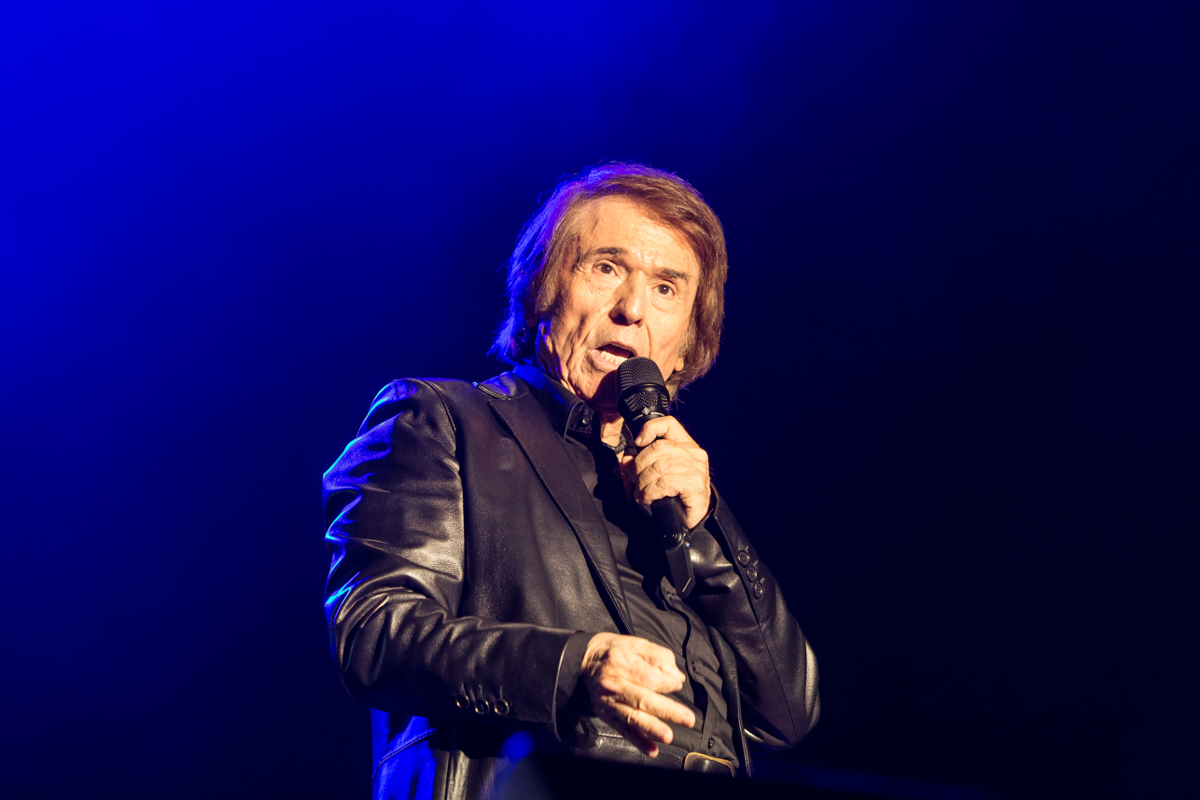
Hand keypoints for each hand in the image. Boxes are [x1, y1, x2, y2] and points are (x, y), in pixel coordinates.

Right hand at [580, 632, 696, 756]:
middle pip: (643, 699)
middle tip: (687, 719)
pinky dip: (638, 742)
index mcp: (621, 662)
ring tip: (668, 736)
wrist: (584, 663)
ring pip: (633, 717)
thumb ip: (658, 657)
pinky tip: (652, 750)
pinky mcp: (608, 716)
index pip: (650, 678)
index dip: (668, 683)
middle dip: (667, 710)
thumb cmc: (615, 652)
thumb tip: (676, 677)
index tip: (677, 683)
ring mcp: (609, 702)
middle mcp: (613, 684)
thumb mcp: (636, 644)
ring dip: (651, 728)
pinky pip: (624, 730)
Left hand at [621, 416, 710, 528]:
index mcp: (686, 445)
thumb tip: (627, 459)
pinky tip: (648, 499)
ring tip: (641, 494)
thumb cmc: (678, 495)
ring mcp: (696, 468)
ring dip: (643, 483)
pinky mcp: (694, 484)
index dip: (650, 428)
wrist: (695, 519)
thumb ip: (645, 463)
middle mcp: (694, 453)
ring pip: (658, 467)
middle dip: (639, 466)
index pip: (669, 424)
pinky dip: (650, 492)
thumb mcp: (661, 474)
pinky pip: (664, 483)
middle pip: (657, 448)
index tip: (638, 442)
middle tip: (635, 481)